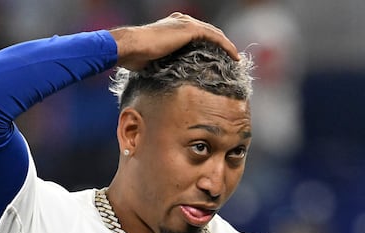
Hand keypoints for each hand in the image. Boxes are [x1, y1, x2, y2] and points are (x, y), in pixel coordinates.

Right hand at [110, 12, 238, 70]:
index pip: (194, 34)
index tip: (213, 57)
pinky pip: (216, 38)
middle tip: (229, 58)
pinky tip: (235, 57)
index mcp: (171, 26)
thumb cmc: (133, 56)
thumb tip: (160, 79)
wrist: (130, 46)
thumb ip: (159, 64)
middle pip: (207, 32)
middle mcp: (181, 21)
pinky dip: (227, 47)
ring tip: (235, 59)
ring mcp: (187, 23)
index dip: (206, 45)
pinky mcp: (191, 30)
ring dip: (226, 46)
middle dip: (219, 45)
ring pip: (214, 34)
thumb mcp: (149, 61)